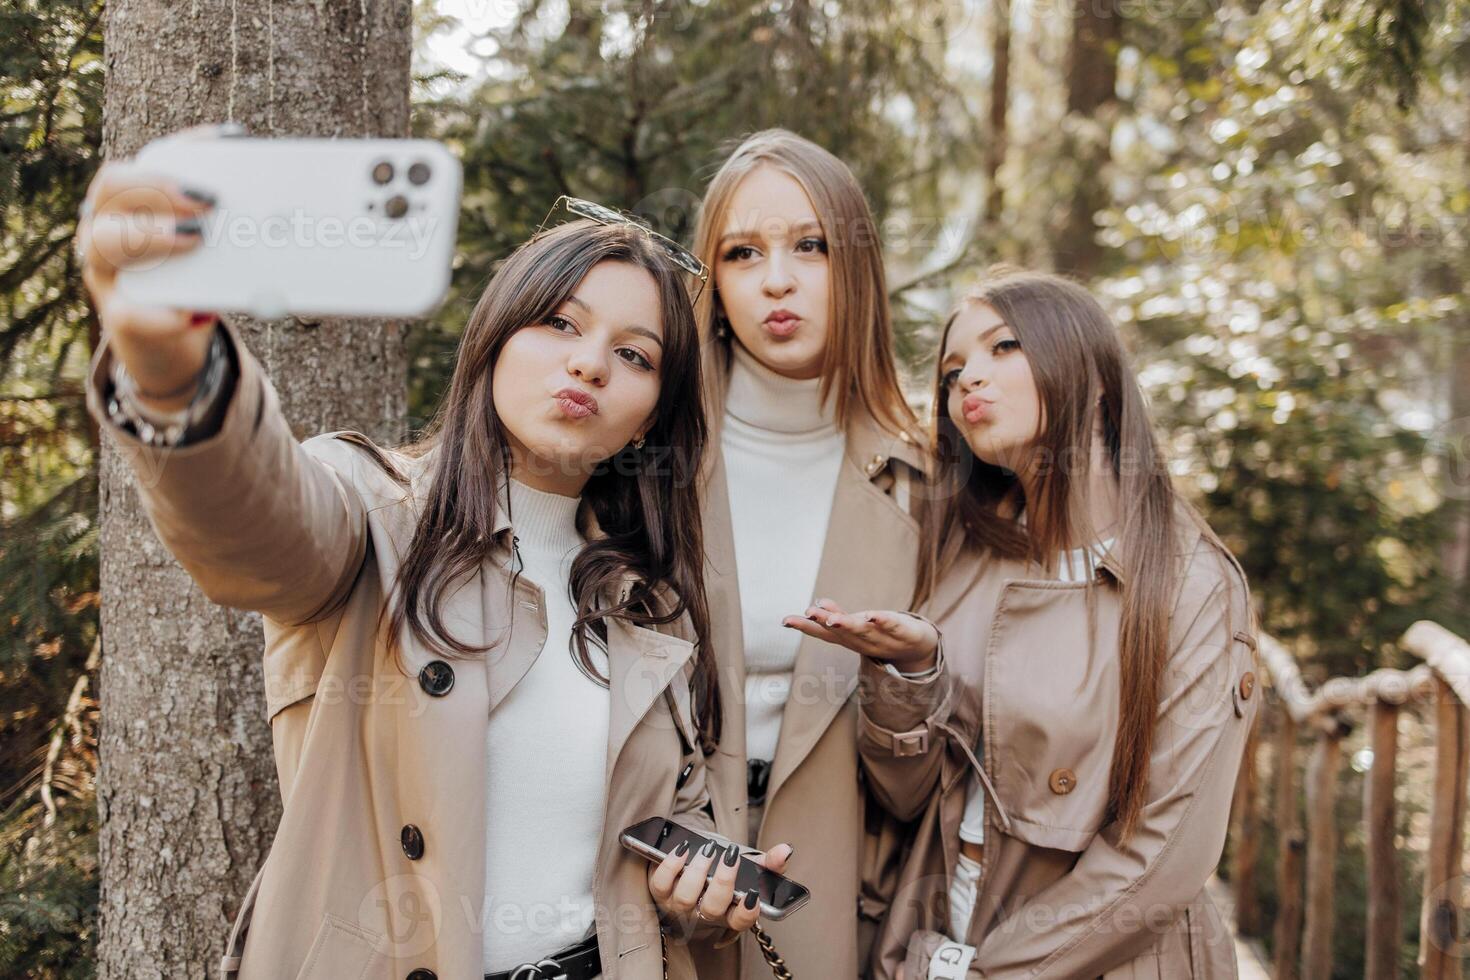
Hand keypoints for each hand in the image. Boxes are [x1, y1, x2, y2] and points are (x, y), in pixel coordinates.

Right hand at [78, 125, 227, 408]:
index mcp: (137, 199)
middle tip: (210, 199)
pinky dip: (160, 314)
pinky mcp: (119, 314)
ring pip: (104, 242)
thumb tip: (290, 224)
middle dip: (161, 186)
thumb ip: (238, 231)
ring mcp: (107, 269)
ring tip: (196, 239)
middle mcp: (108, 225)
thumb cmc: (196, 277)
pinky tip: (189, 315)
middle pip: (113, 187)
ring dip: (152, 236)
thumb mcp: (217, 249)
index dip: (191, 144)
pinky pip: (128, 312)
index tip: (234, 141)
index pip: (154, 156)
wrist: (171, 334)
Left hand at [648, 839, 792, 935]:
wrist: (690, 869)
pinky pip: (661, 884)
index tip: (751, 894)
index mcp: (728, 913)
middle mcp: (703, 914)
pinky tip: (682, 850)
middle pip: (712, 909)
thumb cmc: (722, 874)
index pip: (740, 922)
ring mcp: (679, 905)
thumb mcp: (748, 869)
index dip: (746, 912)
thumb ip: (769, 863)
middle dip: (722, 883)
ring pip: (685, 897)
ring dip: (697, 872)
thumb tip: (785, 851)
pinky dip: (670, 866)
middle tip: (730, 858)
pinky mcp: (659, 892)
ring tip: (708, 851)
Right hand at [782, 598, 939, 672]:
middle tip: (809, 613)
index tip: (785, 620)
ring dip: (848, 624)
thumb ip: (836, 615)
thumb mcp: (856, 626)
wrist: (918, 649)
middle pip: (842, 631)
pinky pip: (892, 625)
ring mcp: (882, 638)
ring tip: (833, 618)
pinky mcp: (903, 631)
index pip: (823, 633)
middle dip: (825, 622)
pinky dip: (882, 621)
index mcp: (848, 639)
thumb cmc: (881, 634)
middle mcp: (862, 641)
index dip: (804, 626)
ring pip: (863, 630)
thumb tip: (818, 603)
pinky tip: (873, 615)